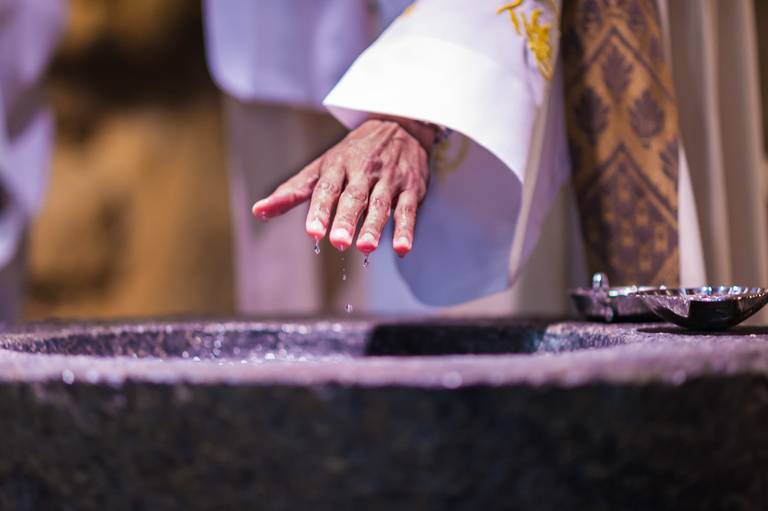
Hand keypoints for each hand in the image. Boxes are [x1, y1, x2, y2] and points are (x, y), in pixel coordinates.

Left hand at [252, 116, 434, 255]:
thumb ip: (293, 191)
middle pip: (354, 197)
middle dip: (346, 218)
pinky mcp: (411, 188)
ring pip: (381, 204)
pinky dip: (406, 229)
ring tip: (366, 248)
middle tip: (338, 241)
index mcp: (338, 165)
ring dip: (374, 226)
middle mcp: (363, 171)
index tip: (312, 232)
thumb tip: (258, 212)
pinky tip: (402, 248)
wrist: (400, 124)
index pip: (326, 189)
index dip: (319, 210)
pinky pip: (408, 210)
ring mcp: (388, 179)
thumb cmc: (354, 153)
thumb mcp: (321, 166)